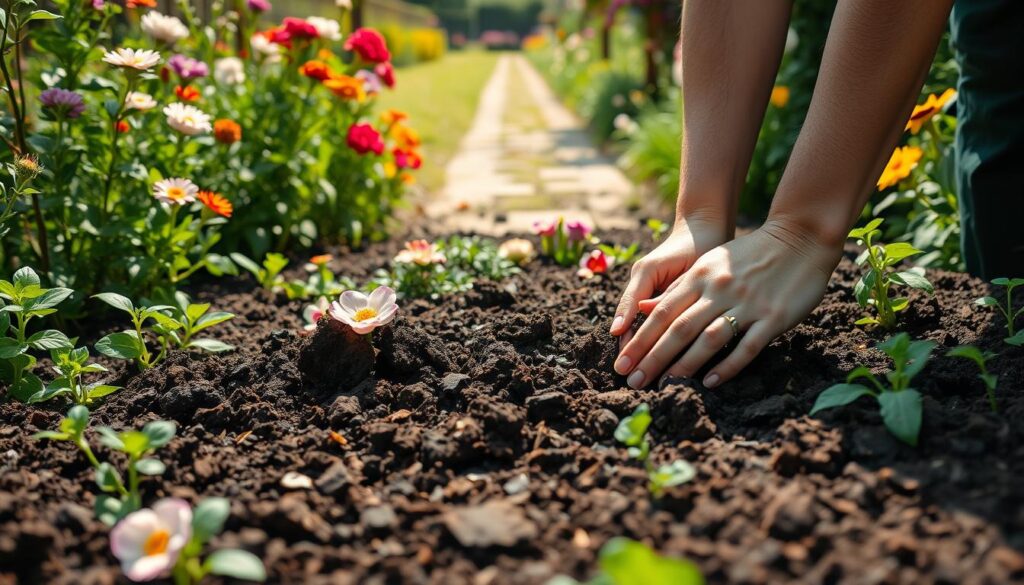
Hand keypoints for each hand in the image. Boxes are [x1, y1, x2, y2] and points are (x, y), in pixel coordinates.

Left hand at [613, 220, 841, 388]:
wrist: (800, 237)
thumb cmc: (750, 253)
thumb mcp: (710, 262)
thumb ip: (679, 287)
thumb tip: (642, 308)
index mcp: (700, 276)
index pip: (662, 313)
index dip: (640, 340)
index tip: (622, 363)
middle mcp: (718, 290)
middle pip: (678, 329)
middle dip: (652, 357)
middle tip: (633, 381)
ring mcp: (746, 304)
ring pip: (708, 339)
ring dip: (684, 365)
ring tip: (666, 384)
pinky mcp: (772, 317)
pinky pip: (745, 346)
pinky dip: (727, 365)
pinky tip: (710, 381)